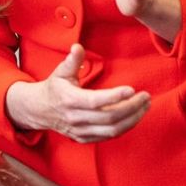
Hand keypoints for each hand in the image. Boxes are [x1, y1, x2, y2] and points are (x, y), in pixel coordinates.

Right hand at [5, 44, 149, 142]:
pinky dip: (125, 127)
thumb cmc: (54, 88)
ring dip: (132, 119)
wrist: (39, 111)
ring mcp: (81, 131)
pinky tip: (134, 116)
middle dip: (131, 107)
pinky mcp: (85, 138)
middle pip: (109, 117)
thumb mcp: (60, 72)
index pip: (95, 101)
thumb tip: (77, 47)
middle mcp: (75, 118)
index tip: (132, 89)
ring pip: (112, 130)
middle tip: (145, 96)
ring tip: (145, 106)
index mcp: (69, 100)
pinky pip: (109, 136)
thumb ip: (71, 60)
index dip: (115, 97)